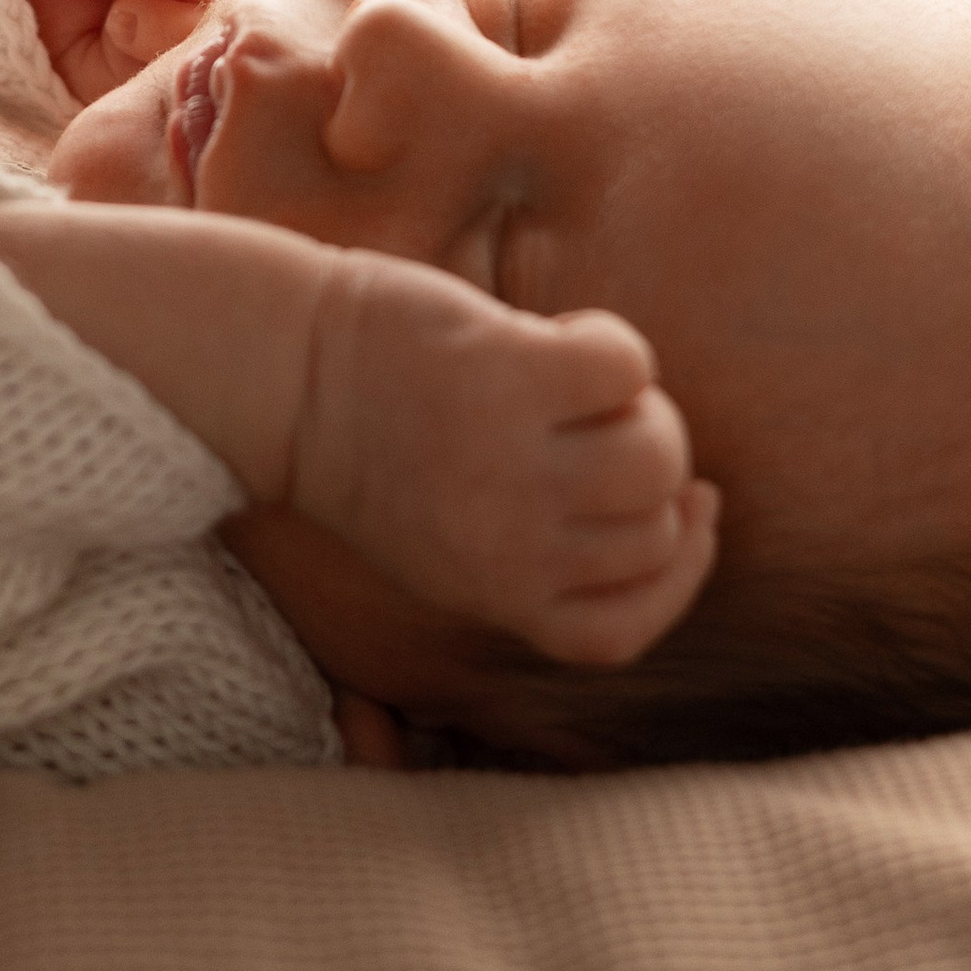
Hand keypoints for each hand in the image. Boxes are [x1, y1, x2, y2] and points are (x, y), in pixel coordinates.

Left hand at [295, 252, 718, 669]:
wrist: (279, 373)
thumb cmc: (369, 445)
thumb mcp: (448, 540)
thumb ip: (541, 548)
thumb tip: (685, 506)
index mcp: (488, 593)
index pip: (621, 634)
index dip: (678, 576)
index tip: (691, 513)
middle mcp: (506, 545)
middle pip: (652, 537)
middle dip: (658, 475)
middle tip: (609, 423)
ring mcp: (510, 461)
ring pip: (654, 460)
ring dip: (644, 412)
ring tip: (591, 383)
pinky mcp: (511, 374)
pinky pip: (628, 368)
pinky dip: (614, 345)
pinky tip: (565, 336)